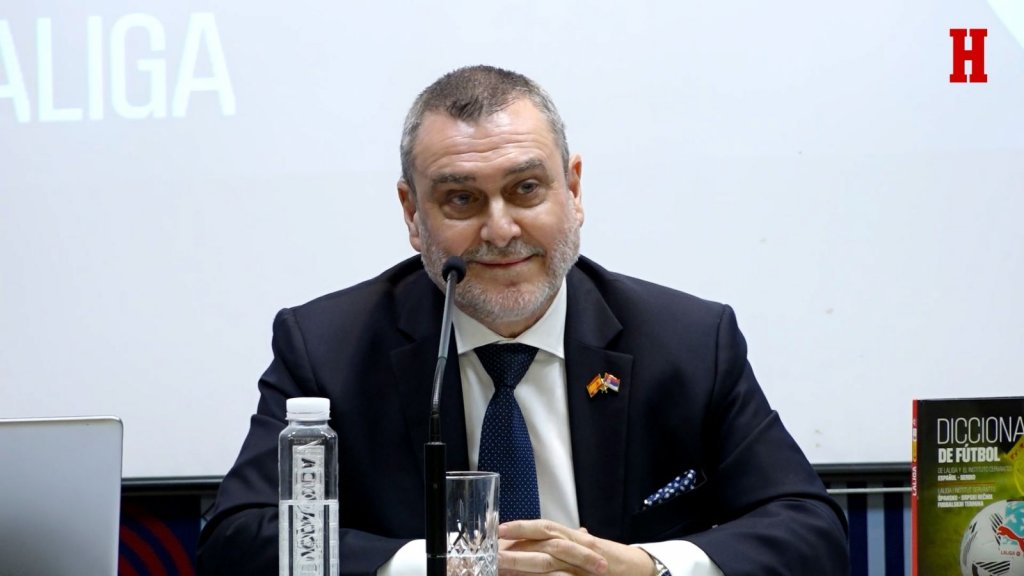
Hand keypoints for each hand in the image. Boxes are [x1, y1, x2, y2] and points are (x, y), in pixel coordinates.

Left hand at [497, 520, 654, 575]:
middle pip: (542, 547)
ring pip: (551, 564)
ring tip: (503, 568)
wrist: (639, 568)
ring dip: (526, 567)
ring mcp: (582, 565)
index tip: (497, 529)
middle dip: (516, 550)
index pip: (543, 528)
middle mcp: (577, 546)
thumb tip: (538, 535)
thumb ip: (562, 541)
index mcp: (572, 536)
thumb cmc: (607, 556)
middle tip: (492, 554)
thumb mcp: (582, 545)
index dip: (520, 527)